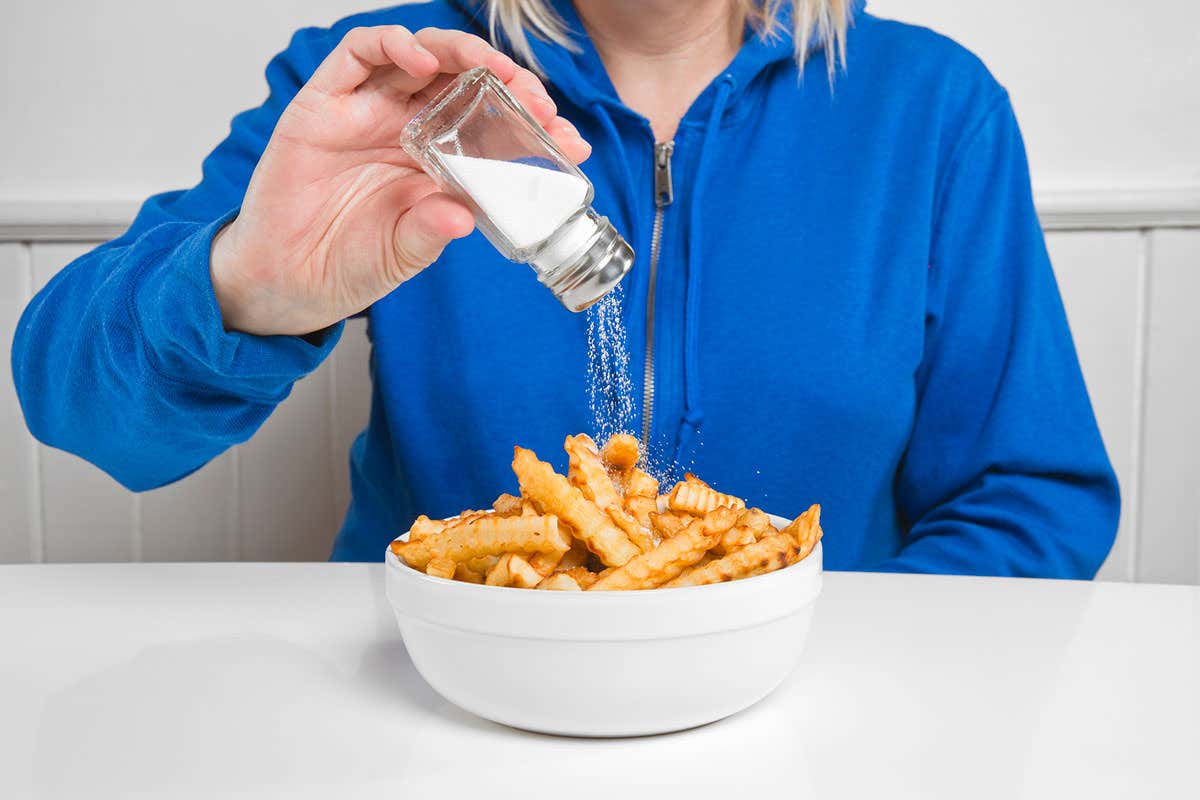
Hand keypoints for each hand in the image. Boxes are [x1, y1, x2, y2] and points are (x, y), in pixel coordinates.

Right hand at [210, 26, 590, 335]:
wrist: (287, 281)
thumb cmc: (349, 263)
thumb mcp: (406, 251)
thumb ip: (436, 229)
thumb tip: (465, 216)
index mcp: (435, 158)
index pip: (490, 122)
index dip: (528, 120)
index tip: (566, 136)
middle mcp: (404, 125)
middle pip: (461, 78)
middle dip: (504, 79)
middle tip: (533, 98)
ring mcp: (365, 110)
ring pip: (418, 54)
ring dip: (460, 51)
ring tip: (489, 70)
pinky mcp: (322, 102)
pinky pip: (357, 53)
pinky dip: (393, 44)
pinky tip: (422, 60)